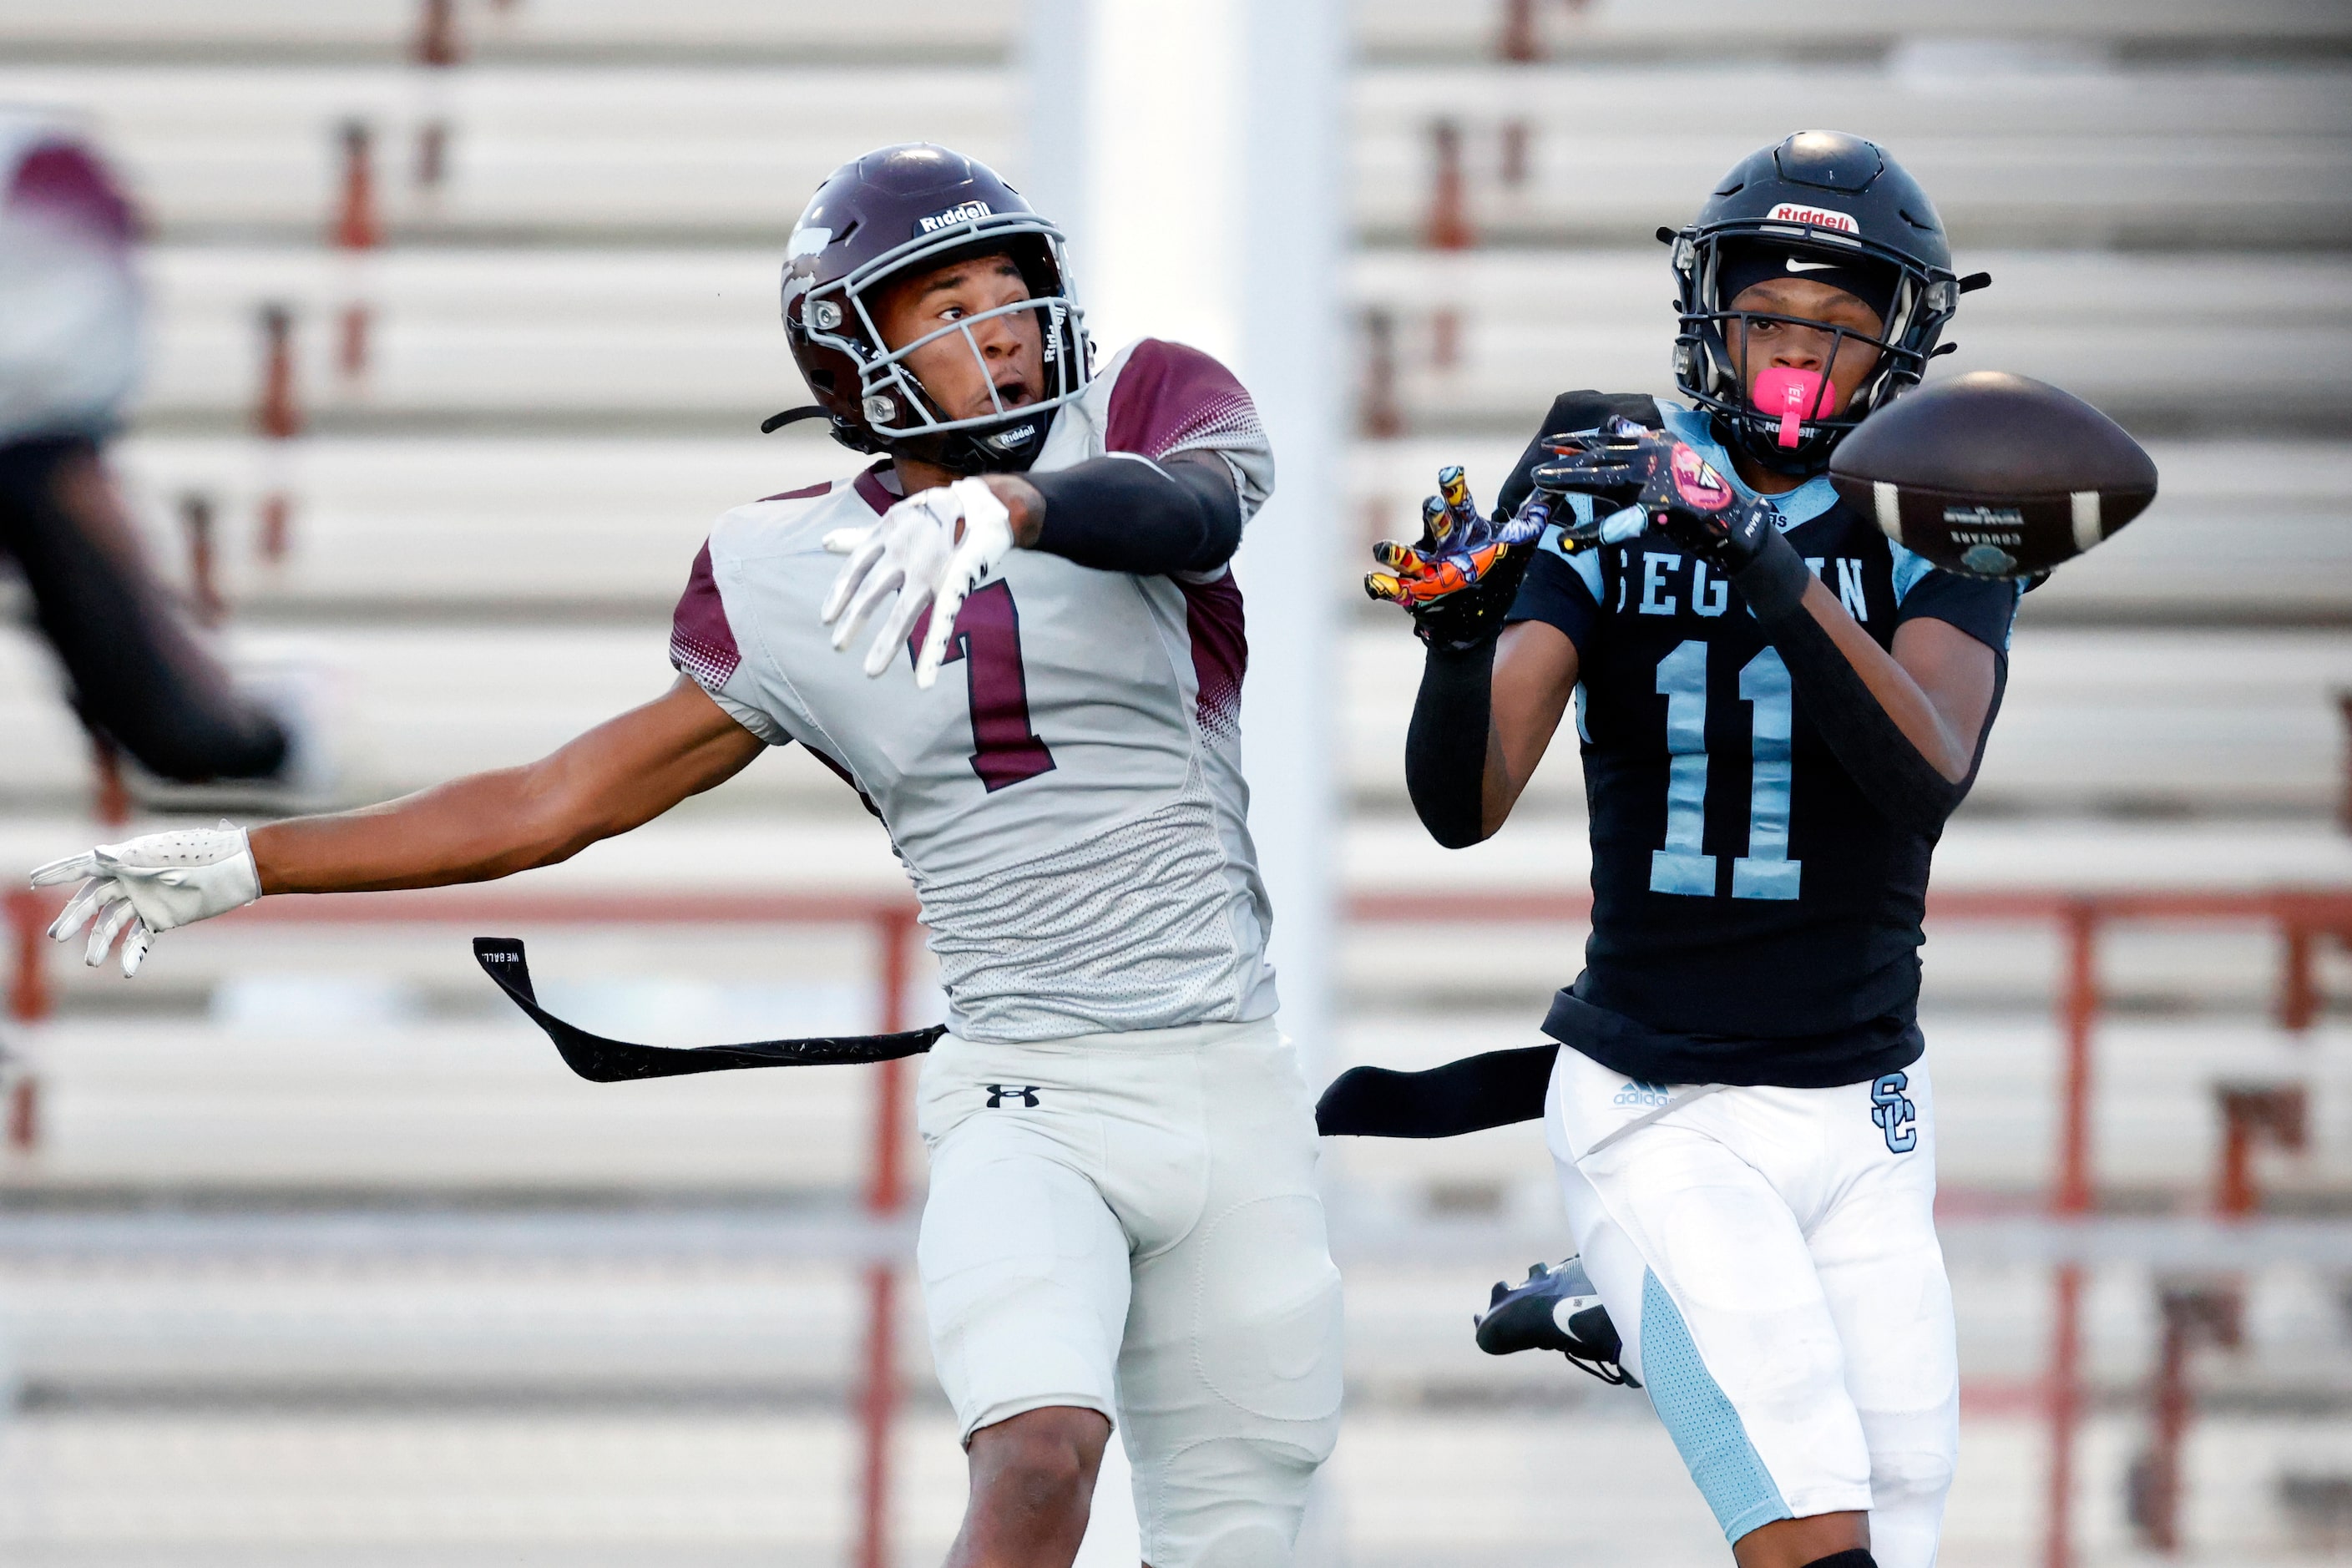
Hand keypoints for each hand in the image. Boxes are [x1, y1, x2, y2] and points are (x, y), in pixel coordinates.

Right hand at [29, 826, 260, 975]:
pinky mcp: (162, 919)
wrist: (237, 869)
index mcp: (127, 859)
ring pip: (112, 923)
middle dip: (74, 917)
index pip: (85, 866)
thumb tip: (95, 853)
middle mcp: (130, 881)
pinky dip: (131, 954)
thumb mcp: (162, 854)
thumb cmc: (201, 853)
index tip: (34, 880)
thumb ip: (127, 857)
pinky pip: (139, 939)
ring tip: (90, 960)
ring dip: (99, 941)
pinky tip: (126, 970)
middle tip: (57, 935)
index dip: (59, 872)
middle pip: (93, 900)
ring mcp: (145, 901)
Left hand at [821, 477, 1015, 688]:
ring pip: (903, 614)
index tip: (826, 617)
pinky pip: (942, 622)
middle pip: (872, 591)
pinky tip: (923, 681)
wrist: (984, 503)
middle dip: (854, 621)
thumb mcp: (893, 521)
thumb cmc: (935, 514)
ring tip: (871, 672)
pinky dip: (932, 653)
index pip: (855, 568)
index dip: (840, 593)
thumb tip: (824, 542)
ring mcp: (930, 570)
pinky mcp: (955, 583)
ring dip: (886, 644)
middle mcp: (904, 553)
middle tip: (837, 647)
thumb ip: (858, 538)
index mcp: (886, 536)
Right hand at [1365, 465, 1549, 650]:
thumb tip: (1556, 489)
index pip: (1459, 502)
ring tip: (1383, 548)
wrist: (1476, 618)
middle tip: (1433, 505)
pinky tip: (1372, 582)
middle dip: (1434, 515)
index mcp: (1464, 528)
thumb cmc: (1493, 571)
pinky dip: (1380, 586)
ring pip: (1406, 555)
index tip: (1451, 472)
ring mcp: (1424, 568)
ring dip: (1395, 551)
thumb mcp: (1516, 545)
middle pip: (1435, 523)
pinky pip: (1391, 588)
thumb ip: (1533, 517)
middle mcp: (1441, 544)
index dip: (1453, 486)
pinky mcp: (1411, 593)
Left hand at [1530, 417, 1779, 570]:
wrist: (1733, 520)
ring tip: (1542, 485)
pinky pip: (1617, 524)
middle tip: (1538, 470)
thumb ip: (1643, 445)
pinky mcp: (1656, 509)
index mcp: (1655, 442)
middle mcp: (1653, 455)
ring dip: (1568, 481)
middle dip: (1565, 463)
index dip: (1577, 441)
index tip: (1551, 443)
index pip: (1608, 438)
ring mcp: (1654, 481)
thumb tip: (1614, 426)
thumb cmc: (1699, 494)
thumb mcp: (1672, 459)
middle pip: (1599, 457)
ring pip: (1601, 479)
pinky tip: (1569, 540)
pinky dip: (1592, 534)